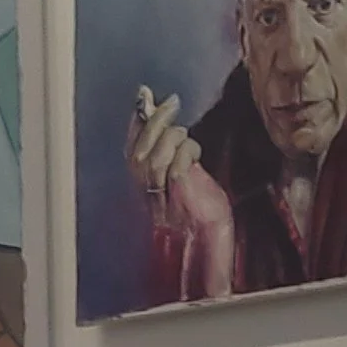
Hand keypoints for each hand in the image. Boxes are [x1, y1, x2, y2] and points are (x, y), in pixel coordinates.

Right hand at [126, 84, 234, 296]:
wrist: (213, 250)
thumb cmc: (204, 216)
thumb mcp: (187, 181)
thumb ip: (175, 158)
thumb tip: (170, 124)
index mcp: (147, 192)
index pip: (132, 152)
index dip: (136, 124)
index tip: (143, 96)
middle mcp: (150, 199)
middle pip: (140, 154)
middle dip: (154, 122)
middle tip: (171, 102)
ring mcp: (164, 203)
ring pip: (155, 160)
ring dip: (173, 138)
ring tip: (186, 137)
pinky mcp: (181, 203)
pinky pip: (175, 171)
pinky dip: (185, 154)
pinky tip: (194, 153)